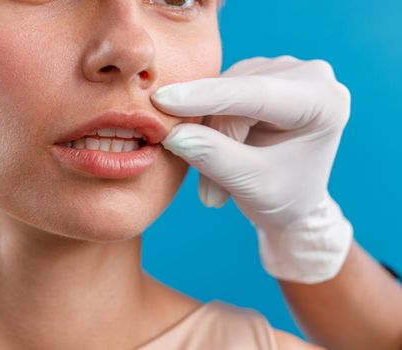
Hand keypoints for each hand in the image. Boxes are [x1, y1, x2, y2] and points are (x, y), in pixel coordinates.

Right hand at [151, 56, 353, 283]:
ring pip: (224, 91)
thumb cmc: (284, 197)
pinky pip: (220, 90)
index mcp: (324, 101)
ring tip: (217, 183)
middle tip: (207, 190)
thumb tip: (173, 134)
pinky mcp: (261, 73)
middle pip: (238, 93)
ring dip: (209, 135)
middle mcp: (309, 75)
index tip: (162, 102)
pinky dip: (210, 123)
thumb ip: (213, 157)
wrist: (294, 200)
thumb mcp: (251, 185)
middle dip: (212, 136)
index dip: (206, 98)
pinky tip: (217, 152)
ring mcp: (284, 70)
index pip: (257, 93)